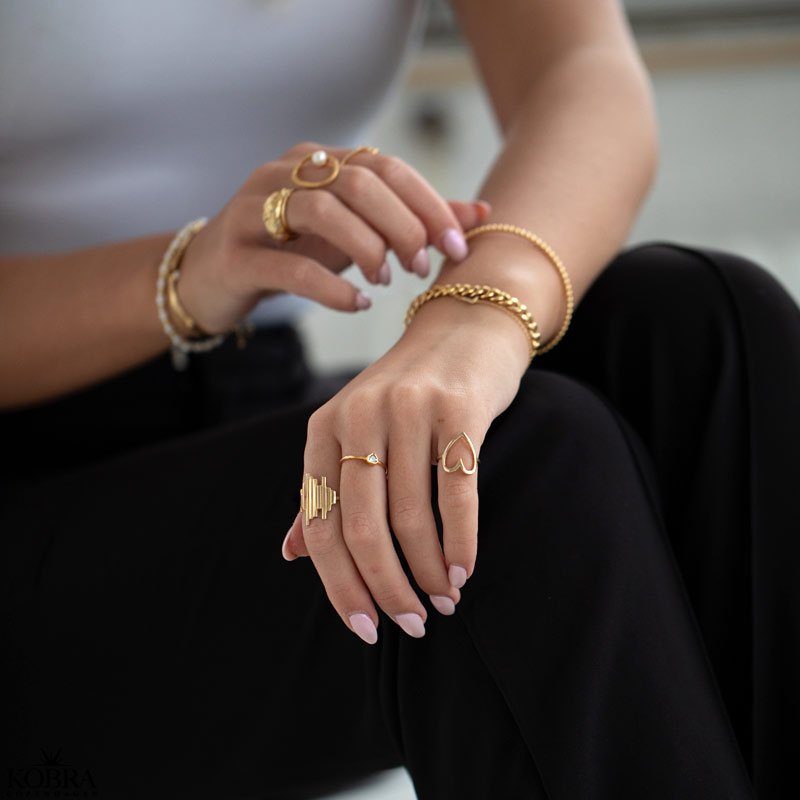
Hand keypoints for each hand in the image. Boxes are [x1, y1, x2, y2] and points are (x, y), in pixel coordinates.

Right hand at [175, 141, 488, 332]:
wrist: (211, 277)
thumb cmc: (291, 251)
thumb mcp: (356, 231)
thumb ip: (413, 219)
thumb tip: (482, 213)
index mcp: (320, 161)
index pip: (386, 166)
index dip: (429, 204)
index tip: (458, 245)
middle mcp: (285, 173)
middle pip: (359, 183)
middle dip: (404, 225)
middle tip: (421, 267)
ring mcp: (255, 210)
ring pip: (323, 211)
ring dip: (368, 248)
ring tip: (386, 281)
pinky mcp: (236, 254)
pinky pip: (291, 267)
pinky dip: (332, 288)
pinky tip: (357, 304)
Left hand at [281, 293, 530, 643]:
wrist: (463, 328)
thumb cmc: (406, 393)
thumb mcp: (352, 432)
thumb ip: (323, 490)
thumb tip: (291, 554)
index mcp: (323, 428)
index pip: (321, 524)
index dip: (340, 586)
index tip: (365, 628)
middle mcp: (360, 416)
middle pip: (363, 528)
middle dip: (387, 590)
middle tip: (412, 623)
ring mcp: (409, 410)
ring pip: (411, 517)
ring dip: (427, 572)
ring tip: (443, 599)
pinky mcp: (458, 409)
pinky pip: (457, 492)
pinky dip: (460, 542)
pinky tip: (462, 570)